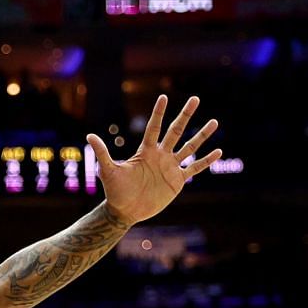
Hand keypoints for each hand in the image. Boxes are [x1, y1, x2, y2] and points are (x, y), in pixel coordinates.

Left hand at [92, 93, 222, 225]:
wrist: (125, 211)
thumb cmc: (115, 191)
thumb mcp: (109, 171)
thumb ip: (102, 153)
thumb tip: (89, 135)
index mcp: (146, 151)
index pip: (154, 128)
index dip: (159, 113)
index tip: (164, 96)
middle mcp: (160, 155)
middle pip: (176, 131)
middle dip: (185, 115)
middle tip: (195, 99)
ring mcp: (170, 167)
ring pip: (190, 147)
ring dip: (202, 135)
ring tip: (215, 122)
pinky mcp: (177, 181)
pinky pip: (195, 168)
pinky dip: (206, 161)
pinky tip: (219, 151)